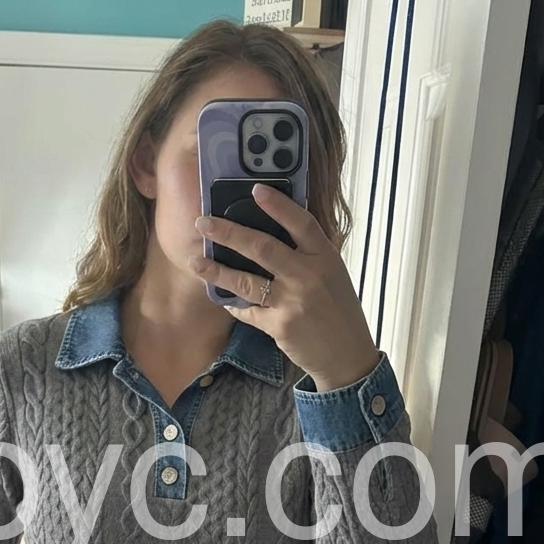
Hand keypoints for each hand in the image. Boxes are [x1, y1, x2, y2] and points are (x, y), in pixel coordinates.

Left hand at [188, 183, 380, 390]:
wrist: (347, 355)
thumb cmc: (338, 312)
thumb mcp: (332, 276)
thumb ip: (308, 256)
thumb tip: (270, 236)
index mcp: (325, 258)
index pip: (301, 223)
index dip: (278, 205)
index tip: (255, 189)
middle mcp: (309, 276)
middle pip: (263, 247)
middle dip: (228, 233)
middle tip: (203, 222)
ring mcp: (293, 301)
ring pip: (245, 281)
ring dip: (216, 270)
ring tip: (195, 262)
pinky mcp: (279, 325)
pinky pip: (247, 310)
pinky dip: (233, 304)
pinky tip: (222, 298)